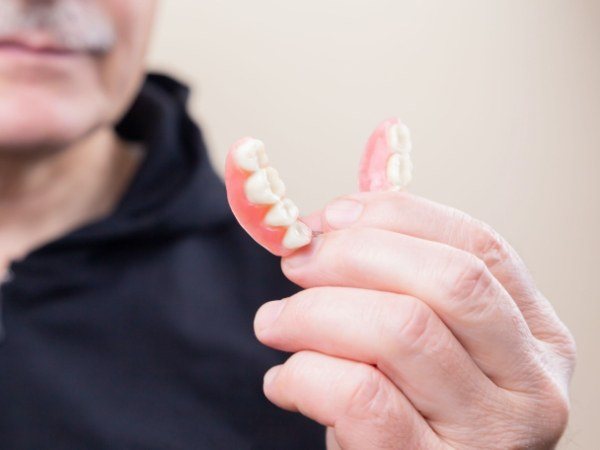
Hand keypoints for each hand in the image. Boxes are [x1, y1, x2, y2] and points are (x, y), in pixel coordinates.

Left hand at [254, 191, 575, 448]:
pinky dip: (305, 374)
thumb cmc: (410, 406)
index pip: (478, 245)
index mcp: (535, 335)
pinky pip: (360, 397)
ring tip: (275, 323)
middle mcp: (529, 384)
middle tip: (296, 264)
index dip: (394, 217)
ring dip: (313, 313)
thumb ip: (398, 277)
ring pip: (400, 330)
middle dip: (352, 255)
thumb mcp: (426, 340)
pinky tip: (285, 380)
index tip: (329, 220)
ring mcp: (488, 435)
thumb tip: (336, 217)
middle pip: (448, 279)